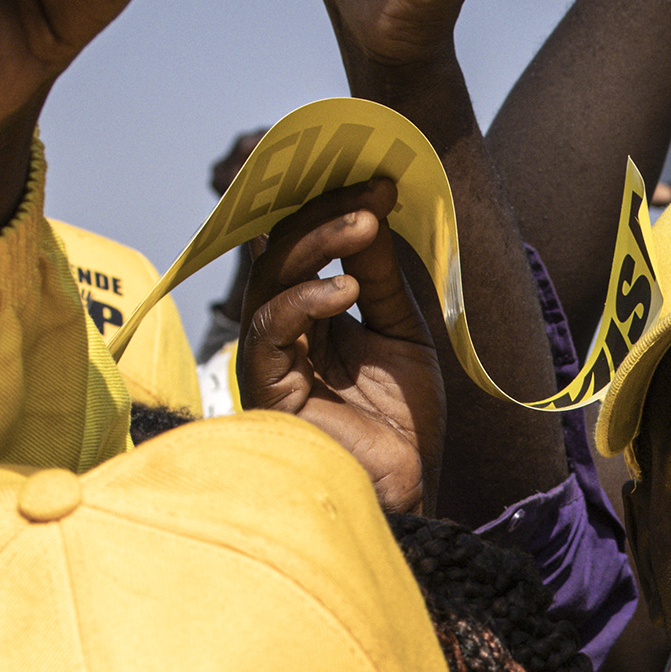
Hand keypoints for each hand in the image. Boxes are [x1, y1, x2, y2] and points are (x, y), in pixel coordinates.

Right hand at [234, 180, 441, 513]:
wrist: (406, 491)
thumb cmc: (401, 422)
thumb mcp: (400, 332)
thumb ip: (379, 276)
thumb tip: (369, 209)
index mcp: (311, 314)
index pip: (307, 245)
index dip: (337, 208)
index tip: (381, 181)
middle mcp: (283, 330)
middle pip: (283, 251)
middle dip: (326, 214)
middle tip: (368, 191)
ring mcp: (270, 356)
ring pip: (271, 278)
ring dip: (317, 243)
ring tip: (364, 224)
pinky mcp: (264, 386)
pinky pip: (270, 330)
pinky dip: (304, 301)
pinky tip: (344, 290)